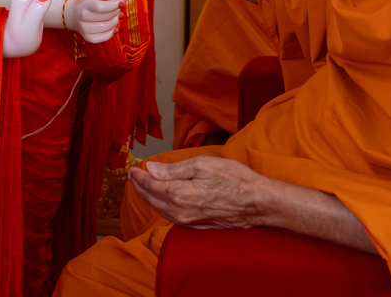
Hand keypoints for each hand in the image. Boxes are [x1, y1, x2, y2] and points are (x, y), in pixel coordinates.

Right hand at [66, 0, 124, 43]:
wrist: (74, 14)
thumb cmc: (89, 1)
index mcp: (84, 4)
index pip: (100, 7)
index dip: (114, 5)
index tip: (122, 3)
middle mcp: (82, 17)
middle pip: (106, 17)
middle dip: (116, 12)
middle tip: (118, 9)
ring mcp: (84, 29)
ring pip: (106, 27)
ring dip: (115, 21)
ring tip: (116, 16)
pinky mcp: (88, 38)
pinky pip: (104, 37)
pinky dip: (112, 32)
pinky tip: (114, 27)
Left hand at [127, 156, 265, 228]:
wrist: (257, 203)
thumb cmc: (234, 179)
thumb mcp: (202, 165)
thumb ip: (174, 170)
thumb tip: (152, 170)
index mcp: (179, 194)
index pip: (151, 186)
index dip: (139, 177)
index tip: (133, 169)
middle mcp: (180, 212)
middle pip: (152, 200)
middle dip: (140, 188)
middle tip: (134, 177)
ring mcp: (189, 222)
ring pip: (161, 210)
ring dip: (150, 198)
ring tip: (144, 187)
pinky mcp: (197, 226)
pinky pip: (172, 217)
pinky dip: (162, 207)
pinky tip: (163, 200)